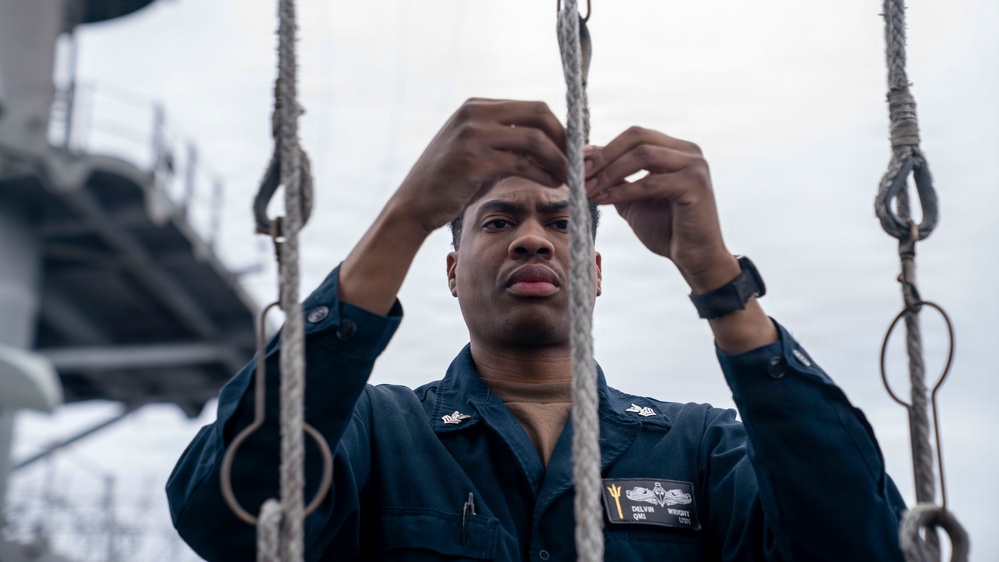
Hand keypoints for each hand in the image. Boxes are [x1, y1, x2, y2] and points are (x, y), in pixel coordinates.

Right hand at [392, 98, 568, 234]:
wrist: (413, 204)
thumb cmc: (449, 182)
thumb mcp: (477, 151)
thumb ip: (507, 142)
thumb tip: (551, 146)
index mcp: (477, 106)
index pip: (533, 107)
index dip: (560, 128)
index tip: (573, 149)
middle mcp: (475, 113)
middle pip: (539, 114)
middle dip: (565, 139)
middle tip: (578, 161)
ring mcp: (473, 135)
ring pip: (535, 140)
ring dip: (559, 159)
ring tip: (569, 177)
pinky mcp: (474, 160)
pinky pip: (522, 164)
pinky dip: (544, 174)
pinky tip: (553, 184)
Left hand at [583, 126, 736, 292]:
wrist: (695, 259)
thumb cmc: (667, 230)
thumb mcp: (634, 199)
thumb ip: (616, 177)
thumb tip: (589, 156)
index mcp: (677, 150)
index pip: (636, 135)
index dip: (605, 146)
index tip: (578, 162)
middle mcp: (689, 152)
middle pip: (638, 138)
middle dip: (605, 155)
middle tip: (580, 173)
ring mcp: (695, 166)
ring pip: (642, 156)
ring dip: (610, 172)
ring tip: (588, 189)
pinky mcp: (695, 185)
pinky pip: (650, 183)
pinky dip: (623, 190)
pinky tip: (603, 200)